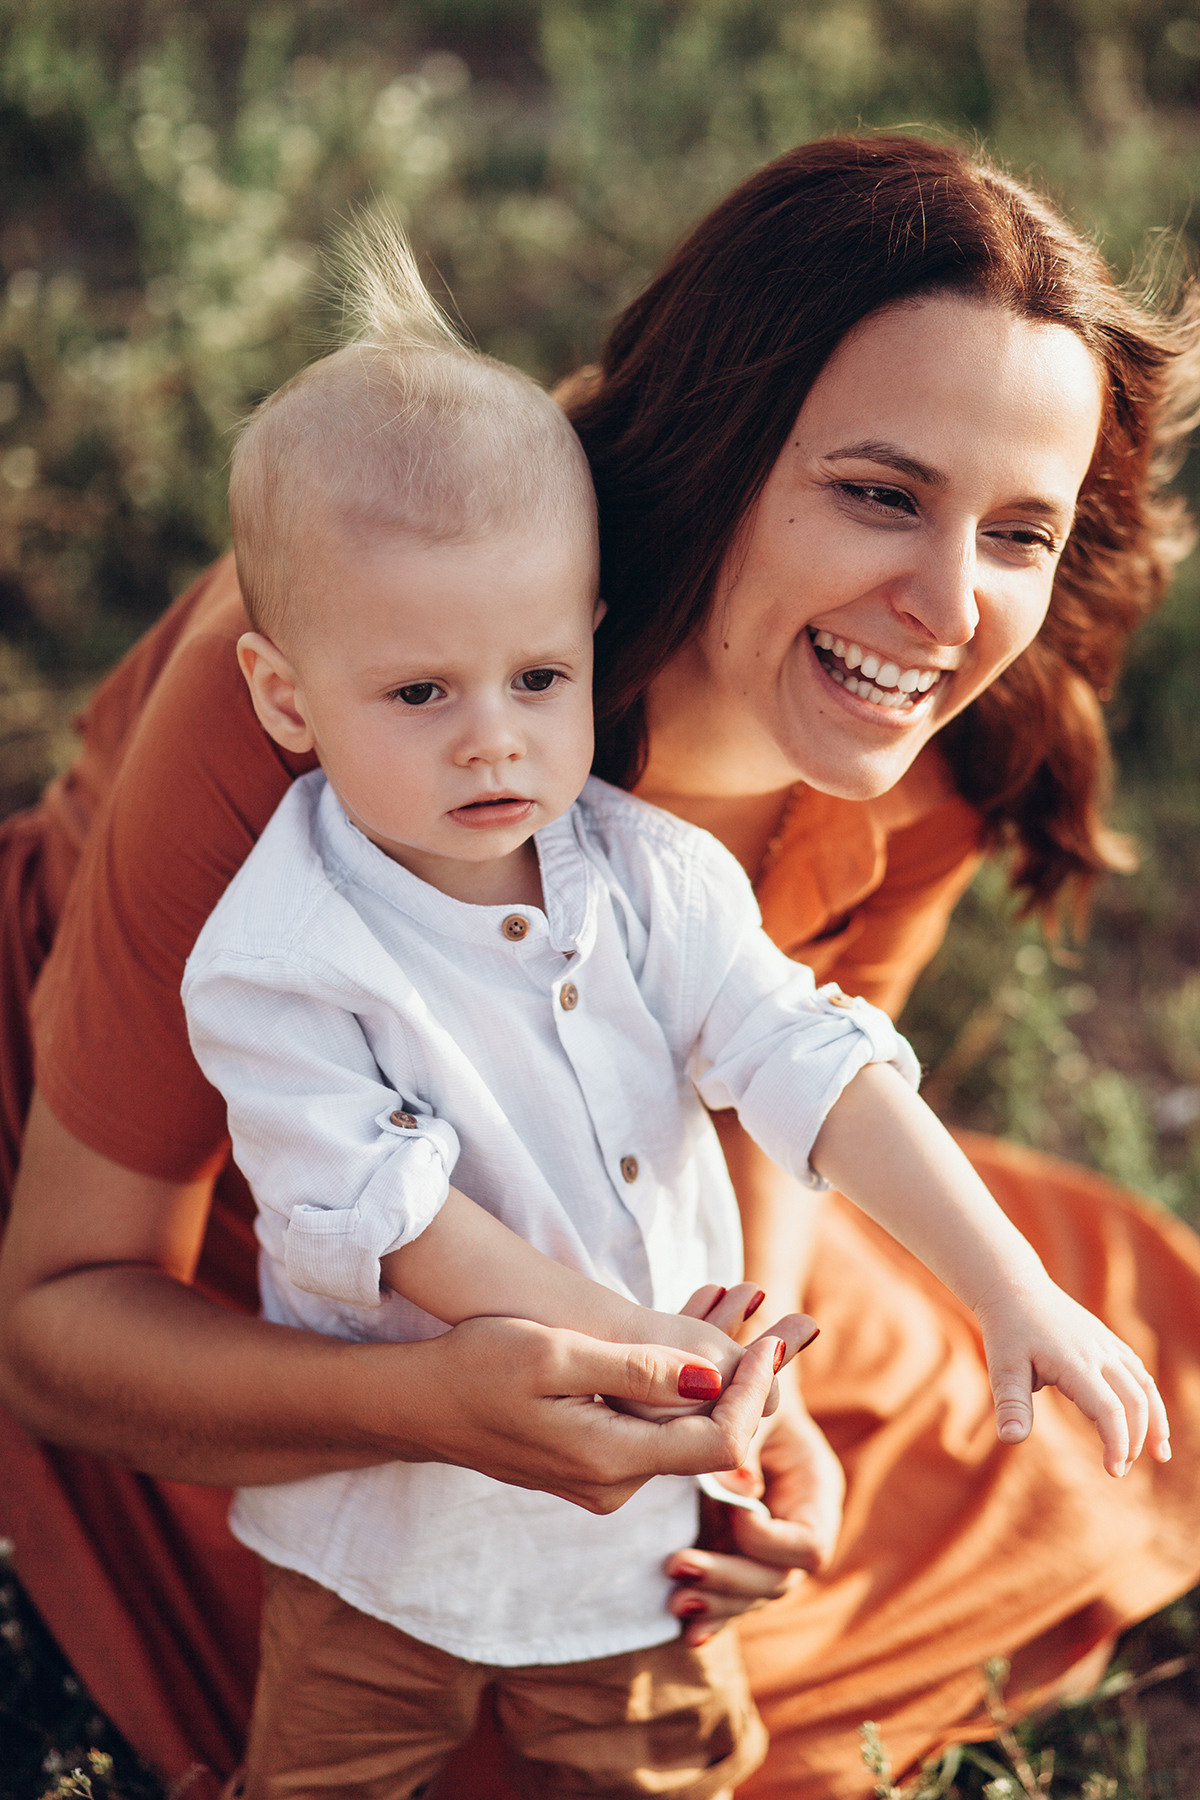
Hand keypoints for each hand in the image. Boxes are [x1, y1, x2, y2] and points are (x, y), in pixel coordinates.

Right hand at [412, 1314, 803, 1514]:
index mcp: (611, 1461)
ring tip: (737, 1315)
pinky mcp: (593, 1469)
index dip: (756, 1393)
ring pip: (684, 1435)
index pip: (721, 1443)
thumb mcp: (555, 1353)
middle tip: (772, 1320)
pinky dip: (678, 1391)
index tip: (770, 1340)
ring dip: (713, 1383)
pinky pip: (655, 1432)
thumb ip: (635, 1370)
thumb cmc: (478, 1365)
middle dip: (745, 1382)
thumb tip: (712, 1379)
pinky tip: (688, 1341)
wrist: (420, 1402)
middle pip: (710, 1441)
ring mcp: (604, 1484)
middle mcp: (615, 1487)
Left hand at [663, 1368, 844, 1644]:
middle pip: (778, 1580)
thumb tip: (738, 1488)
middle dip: (731, 1579)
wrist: (728, 1378)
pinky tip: (684, 1632)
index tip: (734, 1516)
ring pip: (751, 1595)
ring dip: (715, 1601)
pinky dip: (708, 1613)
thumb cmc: (746, 1379)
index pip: (808, 1544)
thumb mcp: (752, 1399)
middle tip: (679, 1566)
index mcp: (815, 1490)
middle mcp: (795, 1525)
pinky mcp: (733, 1552)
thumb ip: (746, 1440)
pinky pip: (728, 1595)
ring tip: (673, 1598)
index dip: (771, 1541)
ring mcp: (765, 1546)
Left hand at [974, 1270, 1170, 1477]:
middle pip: (1135, 1401)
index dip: (1118, 1442)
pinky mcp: (1108, 1341)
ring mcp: (1107, 1345)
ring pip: (1145, 1385)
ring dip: (1155, 1421)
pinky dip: (1148, 1398)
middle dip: (1135, 1439)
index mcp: (1075, 1363)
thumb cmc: (1006, 1330)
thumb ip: (1010, 1403)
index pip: (1109, 1409)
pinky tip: (1147, 1419)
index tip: (1114, 1471)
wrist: (1015, 1288)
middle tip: (1120, 1469)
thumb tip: (1010, 1439)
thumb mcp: (1002, 1365)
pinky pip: (1138, 1371)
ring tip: (1160, 1454)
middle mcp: (1100, 1353)